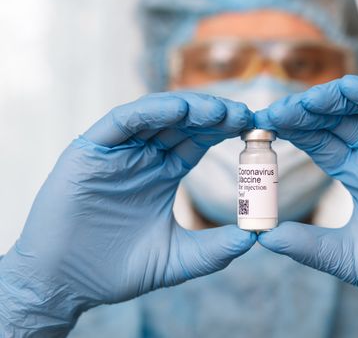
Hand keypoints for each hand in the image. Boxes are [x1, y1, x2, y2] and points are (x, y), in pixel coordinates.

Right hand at [0, 92, 255, 336]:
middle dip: (214, 115)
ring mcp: (118, 151)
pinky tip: (179, 109)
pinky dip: (150, 112)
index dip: (226, 131)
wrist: (67, 283)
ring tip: (220, 111)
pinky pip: (122, 122)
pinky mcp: (91, 151)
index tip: (255, 129)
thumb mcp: (178, 258)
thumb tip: (255, 236)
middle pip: (183, 123)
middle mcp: (143, 155)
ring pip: (157, 115)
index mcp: (164, 172)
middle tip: (245, 115)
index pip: (199, 141)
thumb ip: (215, 249)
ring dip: (189, 108)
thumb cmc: (119, 269)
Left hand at [255, 75, 357, 336]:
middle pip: (334, 120)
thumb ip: (307, 245)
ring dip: (331, 100)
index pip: (319, 141)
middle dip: (303, 113)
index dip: (291, 131)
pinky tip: (346, 91)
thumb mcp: (347, 256)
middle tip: (273, 114)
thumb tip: (263, 237)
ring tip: (301, 103)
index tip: (261, 128)